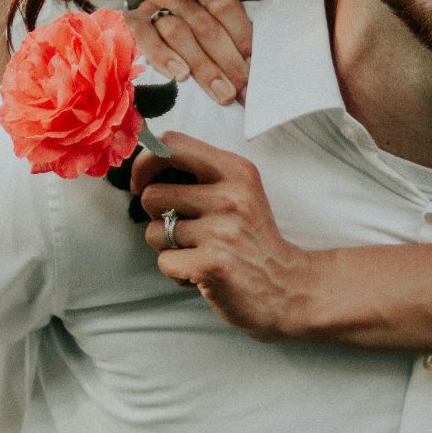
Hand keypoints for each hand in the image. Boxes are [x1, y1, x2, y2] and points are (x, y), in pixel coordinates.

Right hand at [126, 0, 265, 104]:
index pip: (225, 6)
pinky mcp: (131, 24)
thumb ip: (242, 28)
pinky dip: (164, 56)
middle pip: (205, 25)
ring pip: (178, 31)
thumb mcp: (217, 32)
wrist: (138, 44)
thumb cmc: (189, 44)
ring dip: (202, 65)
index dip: (242, 35)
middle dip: (227, 61)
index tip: (255, 65)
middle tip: (241, 91)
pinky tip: (180, 75)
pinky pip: (146, 37)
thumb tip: (267, 21)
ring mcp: (152, 8)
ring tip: (220, 92)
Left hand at [133, 132, 313, 341]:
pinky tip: (201, 272)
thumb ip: (201, 175)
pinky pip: (164, 262)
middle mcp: (229, 196)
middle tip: (183, 229)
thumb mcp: (240, 191)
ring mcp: (221, 231)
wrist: (288, 287)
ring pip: (154, 232)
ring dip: (167, 247)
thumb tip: (145, 168)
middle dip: (157, 216)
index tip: (143, 183)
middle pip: (152, 194)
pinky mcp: (211, 265)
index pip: (171, 145)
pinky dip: (176, 272)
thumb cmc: (253, 239)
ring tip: (197, 251)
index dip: (145, 163)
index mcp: (236, 170)